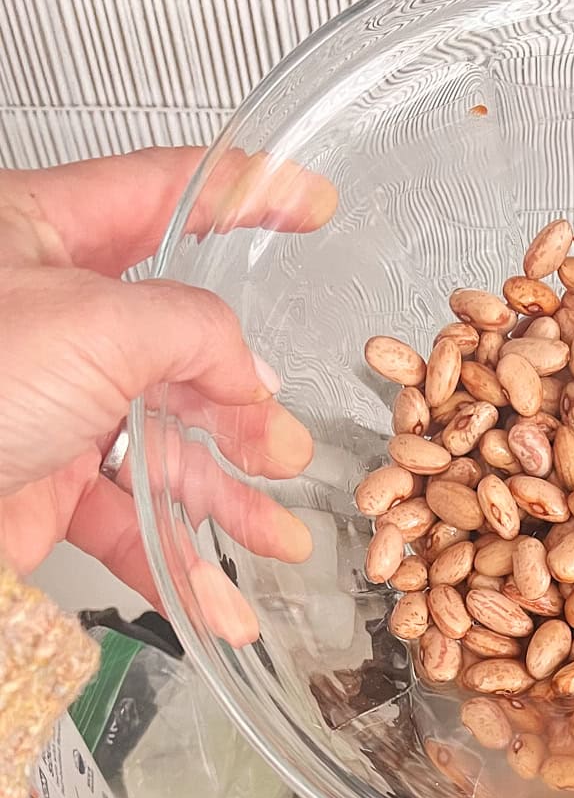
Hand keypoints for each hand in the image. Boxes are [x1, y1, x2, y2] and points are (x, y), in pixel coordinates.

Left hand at [0, 147, 336, 639]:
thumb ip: (194, 331)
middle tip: (284, 446)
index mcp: (44, 234)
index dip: (244, 194)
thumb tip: (247, 371)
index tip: (308, 205)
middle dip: (243, 409)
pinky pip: (127, 526)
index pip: (163, 194)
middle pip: (180, 352)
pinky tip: (218, 603)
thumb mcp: (93, 321)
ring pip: (162, 451)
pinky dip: (176, 567)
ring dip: (226, 504)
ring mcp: (50, 407)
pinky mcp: (41, 489)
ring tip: (279, 539)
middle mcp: (54, 319)